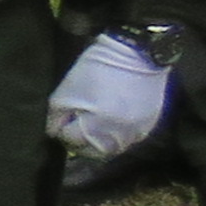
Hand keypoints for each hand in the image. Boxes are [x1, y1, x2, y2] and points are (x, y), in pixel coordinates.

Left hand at [47, 31, 172, 160]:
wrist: (137, 53)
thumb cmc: (95, 69)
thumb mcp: (66, 91)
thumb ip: (56, 118)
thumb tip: (55, 133)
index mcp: (97, 127)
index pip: (71, 140)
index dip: (62, 130)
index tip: (62, 120)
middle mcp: (119, 136)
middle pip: (93, 151)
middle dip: (80, 142)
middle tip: (74, 128)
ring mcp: (137, 132)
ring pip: (113, 148)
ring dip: (99, 142)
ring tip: (92, 127)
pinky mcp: (150, 125)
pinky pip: (130, 139)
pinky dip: (117, 135)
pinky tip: (111, 123)